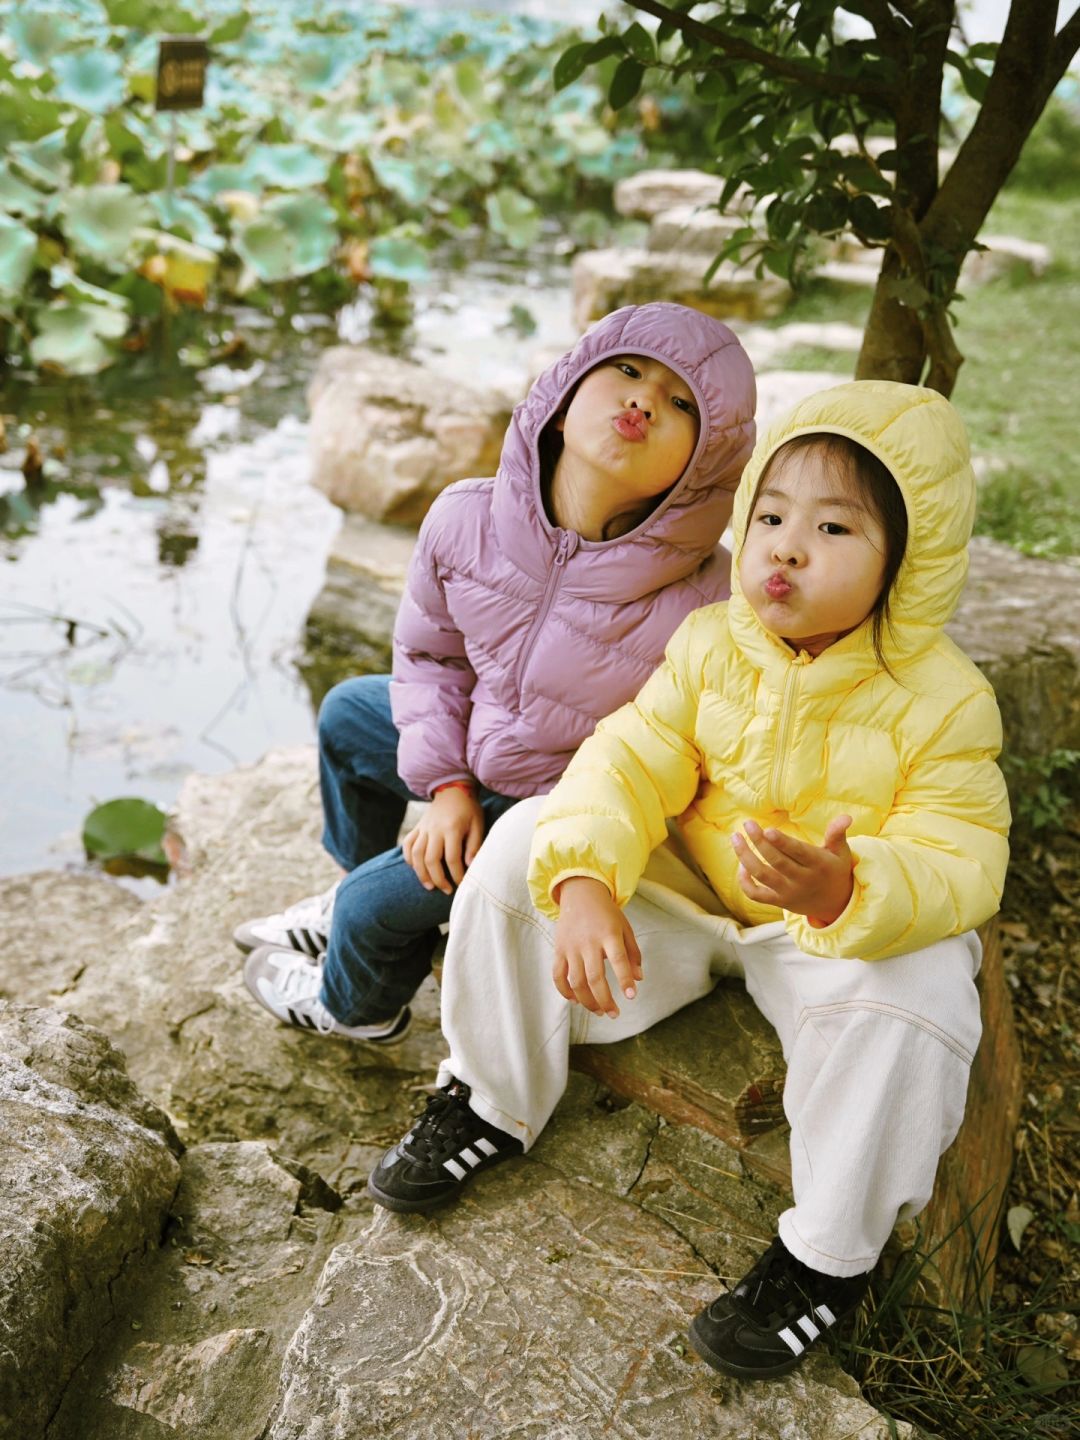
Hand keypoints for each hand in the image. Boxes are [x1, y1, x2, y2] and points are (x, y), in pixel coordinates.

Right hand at [402, 786, 484, 893]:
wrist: (452, 789)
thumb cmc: (468, 809)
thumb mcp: (478, 824)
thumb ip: (474, 845)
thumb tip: (470, 867)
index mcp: (452, 828)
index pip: (452, 858)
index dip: (456, 875)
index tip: (461, 884)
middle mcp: (434, 829)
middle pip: (431, 859)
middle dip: (438, 879)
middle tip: (446, 890)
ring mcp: (423, 828)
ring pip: (416, 855)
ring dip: (421, 873)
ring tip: (429, 886)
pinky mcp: (417, 827)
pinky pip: (408, 845)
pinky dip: (409, 859)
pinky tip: (416, 869)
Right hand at [552, 876, 642, 1018]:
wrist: (580, 893)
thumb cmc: (607, 913)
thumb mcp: (625, 928)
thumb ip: (633, 953)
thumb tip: (638, 979)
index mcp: (609, 934)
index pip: (618, 960)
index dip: (624, 980)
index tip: (630, 996)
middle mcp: (589, 942)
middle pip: (595, 978)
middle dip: (605, 1000)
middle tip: (614, 1014)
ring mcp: (571, 947)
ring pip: (576, 981)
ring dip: (587, 1001)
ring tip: (599, 1011)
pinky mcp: (559, 949)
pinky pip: (558, 975)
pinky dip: (565, 991)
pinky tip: (576, 1000)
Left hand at [732, 815, 853, 927]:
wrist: (835, 904)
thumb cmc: (834, 870)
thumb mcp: (841, 852)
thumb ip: (837, 833)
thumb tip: (846, 817)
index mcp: (818, 864)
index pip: (798, 853)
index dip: (782, 843)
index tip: (768, 830)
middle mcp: (802, 880)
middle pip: (776, 862)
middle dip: (759, 842)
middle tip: (748, 824)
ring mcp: (788, 892)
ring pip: (762, 875)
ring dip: (745, 857)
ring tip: (736, 837)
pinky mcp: (778, 901)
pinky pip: (755, 894)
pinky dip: (744, 882)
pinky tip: (741, 865)